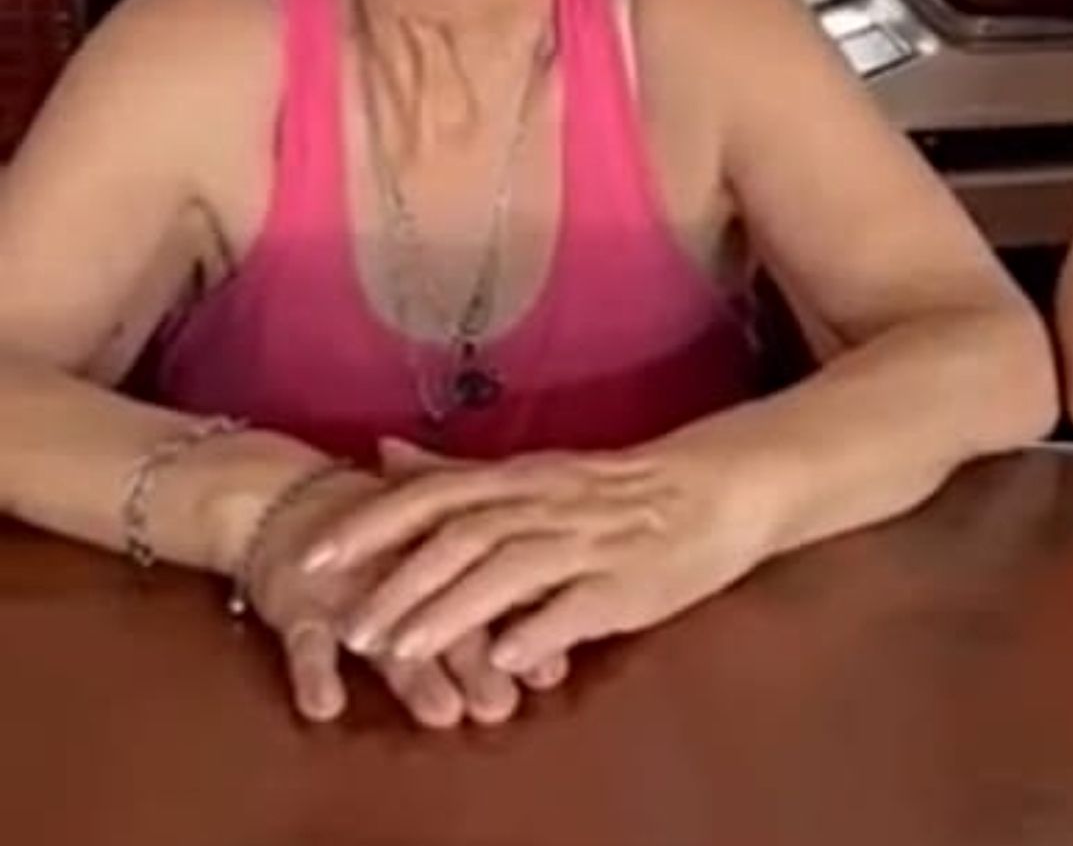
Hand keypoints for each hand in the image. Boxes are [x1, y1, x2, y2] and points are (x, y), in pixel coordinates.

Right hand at [244, 467, 569, 728]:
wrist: (295, 509)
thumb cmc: (391, 553)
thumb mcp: (444, 576)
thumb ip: (497, 612)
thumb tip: (556, 667)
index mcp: (453, 555)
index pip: (496, 592)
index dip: (523, 628)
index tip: (551, 674)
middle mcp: (408, 570)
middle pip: (450, 617)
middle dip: (477, 662)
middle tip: (500, 704)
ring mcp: (353, 588)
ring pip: (391, 632)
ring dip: (416, 675)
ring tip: (441, 710)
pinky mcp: (299, 604)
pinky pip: (305, 641)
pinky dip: (314, 672)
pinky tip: (325, 706)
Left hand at [306, 440, 772, 674]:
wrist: (719, 487)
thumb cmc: (620, 486)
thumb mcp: (534, 471)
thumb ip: (459, 472)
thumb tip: (382, 453)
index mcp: (522, 477)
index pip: (435, 494)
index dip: (372, 524)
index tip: (313, 556)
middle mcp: (547, 503)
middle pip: (463, 535)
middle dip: (400, 581)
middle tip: (352, 627)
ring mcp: (589, 542)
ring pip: (512, 568)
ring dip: (453, 609)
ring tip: (406, 649)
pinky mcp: (629, 582)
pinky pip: (580, 606)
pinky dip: (540, 630)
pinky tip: (504, 659)